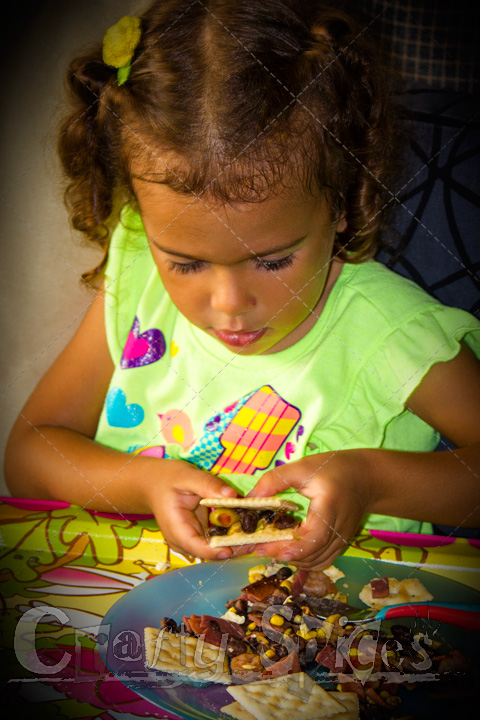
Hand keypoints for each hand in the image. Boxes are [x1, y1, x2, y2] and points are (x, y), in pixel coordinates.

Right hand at [145, 460, 256, 560]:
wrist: (153, 483)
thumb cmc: (168, 479)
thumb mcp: (188, 476)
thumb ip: (209, 485)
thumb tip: (232, 495)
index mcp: (176, 528)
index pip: (197, 547)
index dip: (217, 550)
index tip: (237, 546)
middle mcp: (183, 541)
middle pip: (209, 552)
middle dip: (233, 547)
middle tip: (258, 538)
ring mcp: (190, 540)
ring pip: (215, 549)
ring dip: (235, 543)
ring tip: (258, 535)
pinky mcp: (198, 536)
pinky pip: (215, 541)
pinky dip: (230, 536)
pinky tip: (248, 529)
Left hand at [248, 452, 372, 568]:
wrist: (366, 477)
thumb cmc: (333, 468)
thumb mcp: (302, 467)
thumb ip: (274, 481)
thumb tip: (249, 499)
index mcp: (330, 507)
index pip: (315, 538)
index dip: (294, 549)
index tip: (271, 550)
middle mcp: (339, 529)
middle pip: (312, 555)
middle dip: (284, 555)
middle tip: (258, 548)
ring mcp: (342, 540)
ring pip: (317, 562)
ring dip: (293, 560)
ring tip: (270, 548)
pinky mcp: (341, 544)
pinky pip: (322, 560)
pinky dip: (305, 560)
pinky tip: (289, 550)